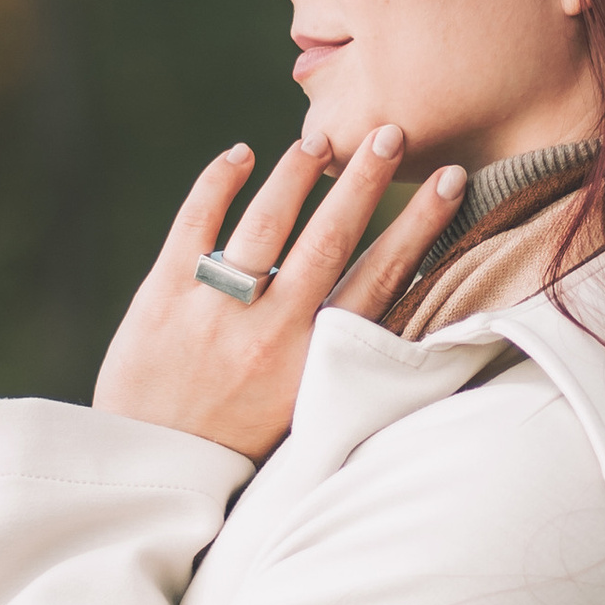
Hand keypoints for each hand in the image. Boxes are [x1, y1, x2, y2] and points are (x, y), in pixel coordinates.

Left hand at [91, 127, 465, 462]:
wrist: (154, 472)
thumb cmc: (237, 441)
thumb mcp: (304, 407)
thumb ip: (337, 353)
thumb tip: (387, 295)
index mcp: (314, 361)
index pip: (380, 279)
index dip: (419, 226)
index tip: (450, 180)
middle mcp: (270, 332)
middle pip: (329, 239)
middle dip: (366, 181)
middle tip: (392, 132)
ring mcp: (213, 311)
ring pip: (263, 224)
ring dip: (295, 174)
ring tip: (319, 140)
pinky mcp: (162, 297)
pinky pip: (193, 224)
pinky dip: (216, 184)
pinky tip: (239, 155)